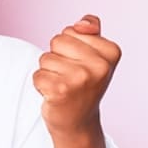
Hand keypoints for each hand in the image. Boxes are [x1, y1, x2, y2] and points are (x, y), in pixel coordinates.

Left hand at [33, 14, 120, 137]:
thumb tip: (81, 24)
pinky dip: (41, 85)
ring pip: (45, 58)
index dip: (70, 47)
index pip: (72, 30)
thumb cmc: (83, 84)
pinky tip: (54, 95)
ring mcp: (81, 79)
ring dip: (49, 72)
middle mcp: (99, 66)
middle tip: (70, 76)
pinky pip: (37, 74)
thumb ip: (90, 31)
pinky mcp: (61, 91)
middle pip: (57, 41)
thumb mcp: (94, 55)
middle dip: (58, 57)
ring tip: (63, 86)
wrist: (78, 122)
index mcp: (111, 52)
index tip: (81, 65)